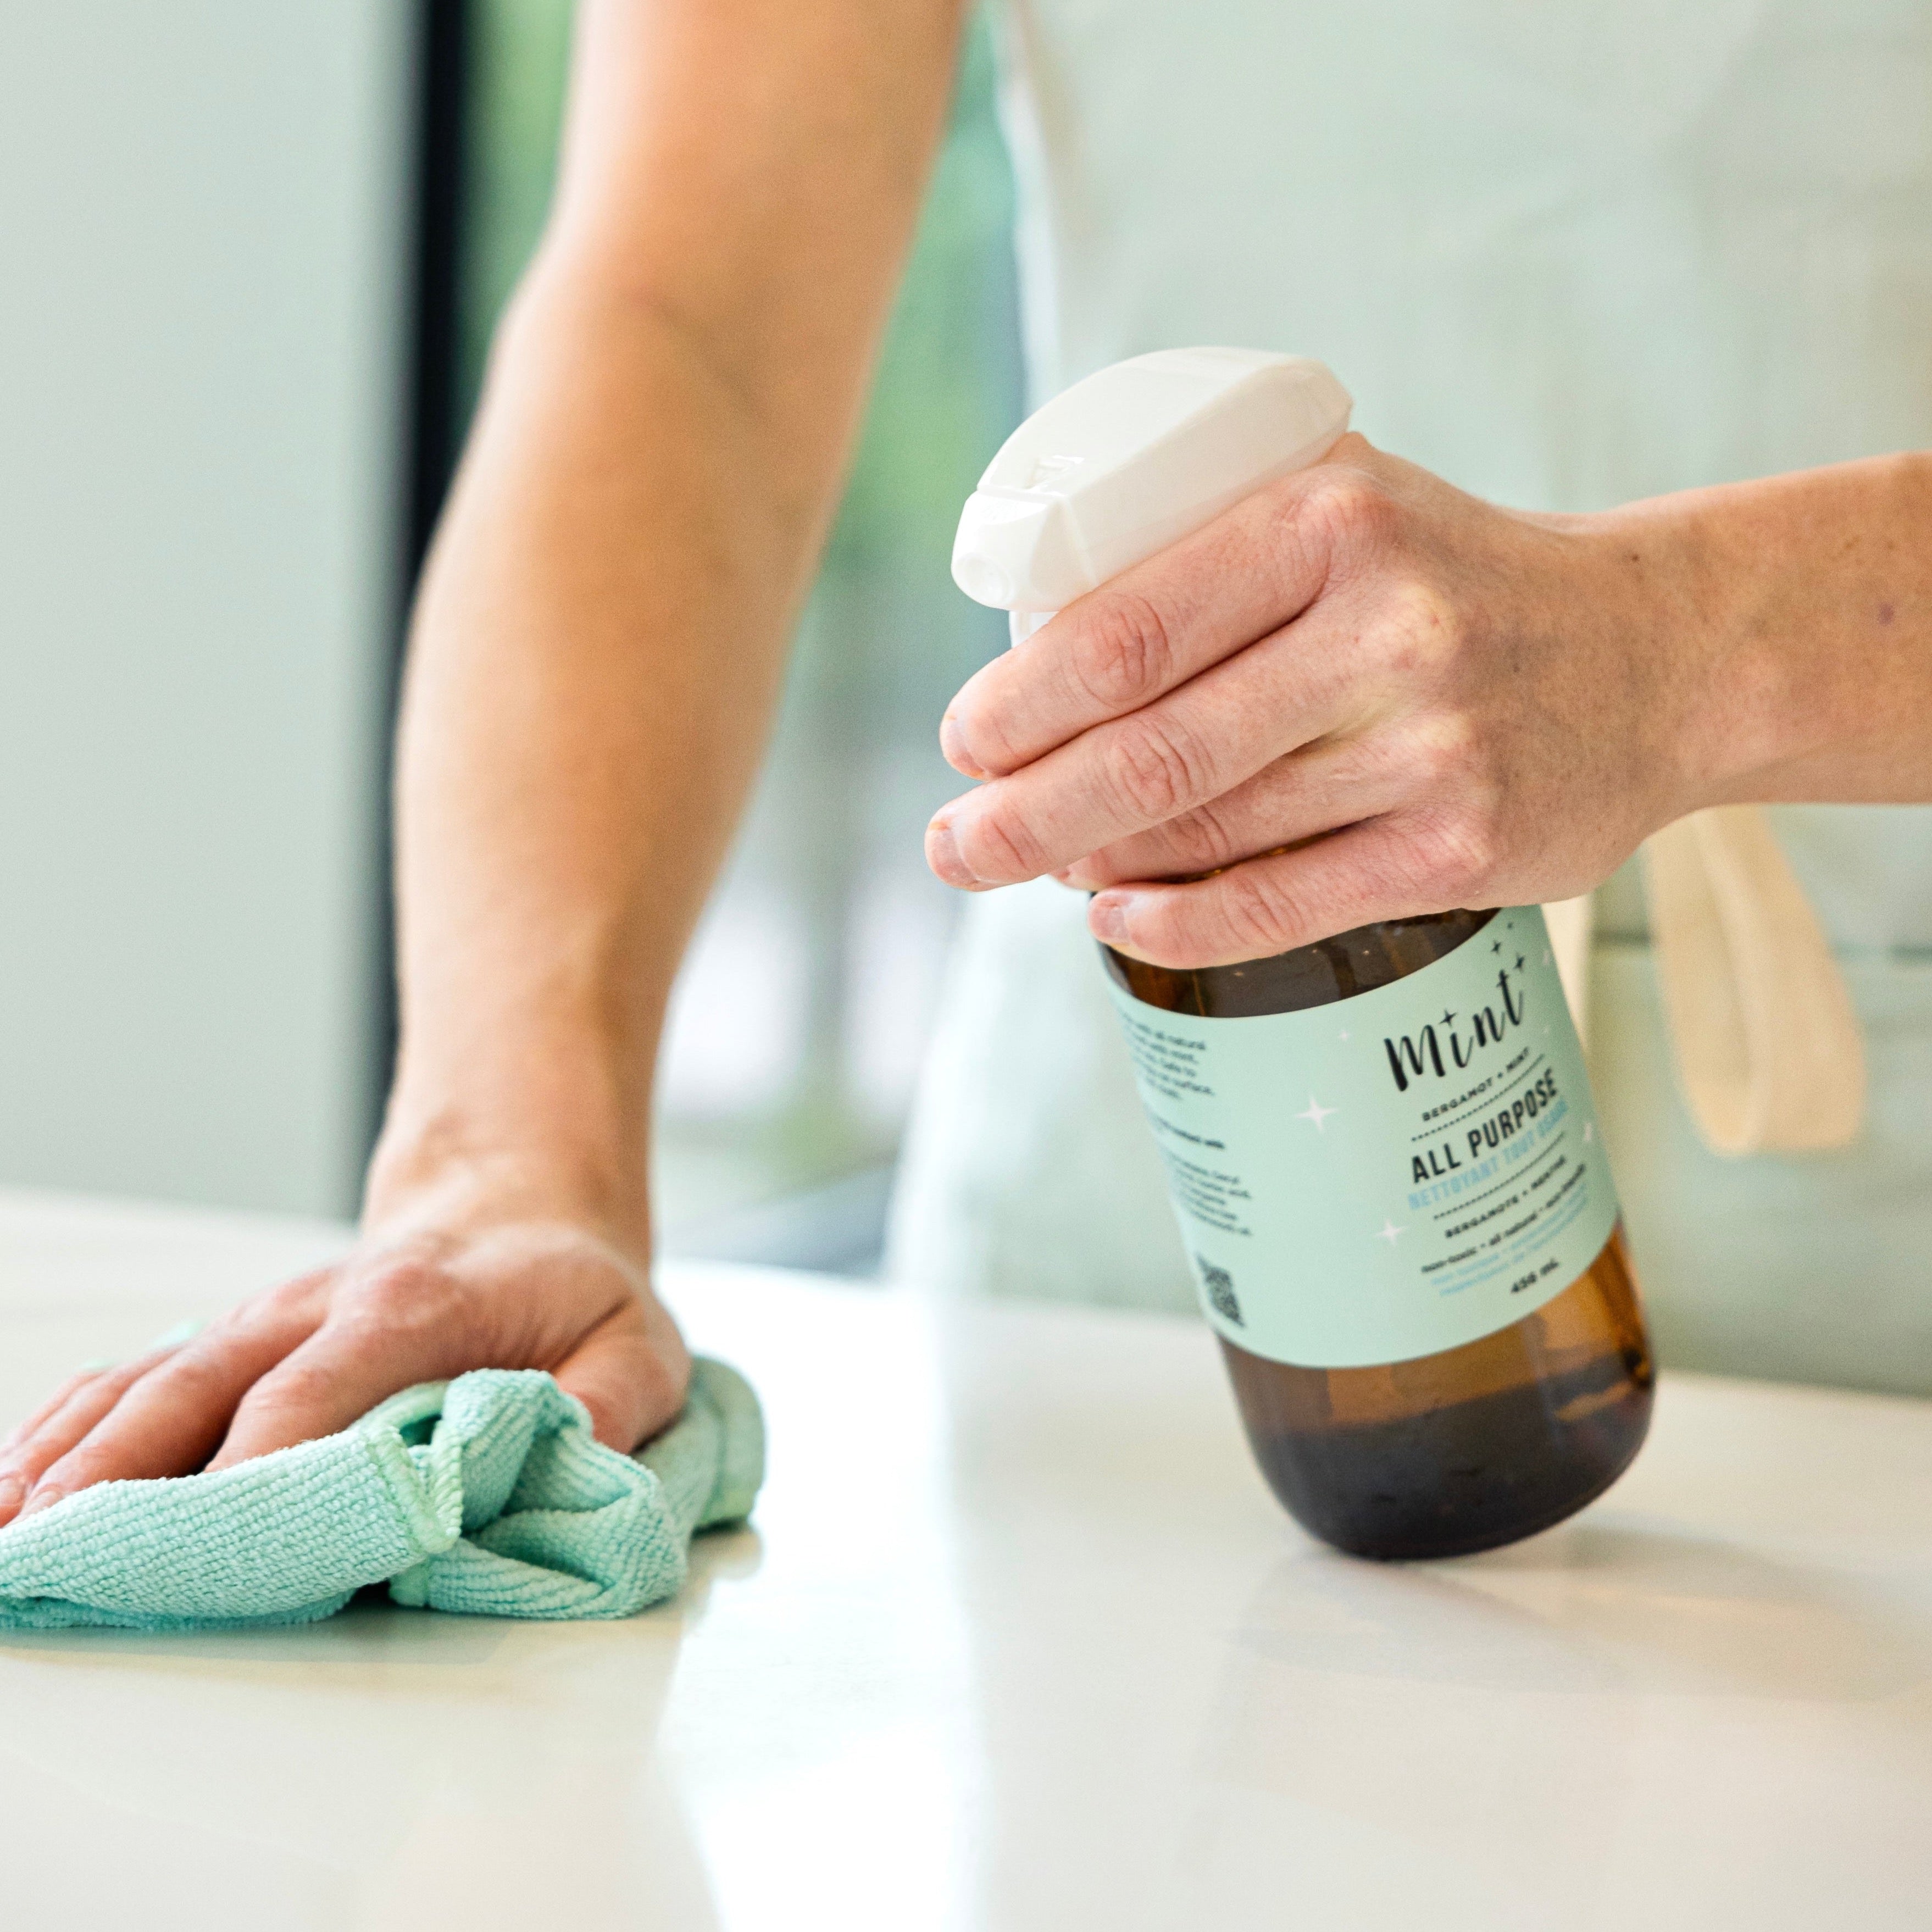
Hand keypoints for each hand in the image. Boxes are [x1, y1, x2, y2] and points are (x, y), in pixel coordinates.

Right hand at [0, 1155, 689, 1527]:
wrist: (521, 1212)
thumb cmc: (574, 1293)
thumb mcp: (639, 1341)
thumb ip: (613, 1405)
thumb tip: (565, 1465)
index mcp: (414, 1306)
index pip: (318, 1391)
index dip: (263, 1467)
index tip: (218, 1543)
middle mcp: (316, 1309)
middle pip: (200, 1389)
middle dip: (128, 1475)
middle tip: (65, 1558)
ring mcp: (263, 1326)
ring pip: (148, 1384)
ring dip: (72, 1459)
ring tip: (9, 1541)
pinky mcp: (236, 1346)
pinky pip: (134, 1380)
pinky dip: (66, 1431)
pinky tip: (15, 1493)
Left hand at [925, 434, 1729, 966]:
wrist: (1653, 653)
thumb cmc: (1451, 579)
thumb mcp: (1343, 499)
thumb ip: (1209, 540)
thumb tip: (1032, 649)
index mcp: (1329, 520)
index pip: (1124, 633)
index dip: (1017, 708)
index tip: (962, 746)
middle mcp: (1385, 632)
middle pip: (1147, 754)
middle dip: (1019, 815)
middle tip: (952, 846)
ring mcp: (1431, 750)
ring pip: (1205, 834)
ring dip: (1088, 866)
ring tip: (1033, 868)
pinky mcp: (1465, 852)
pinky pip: (1280, 905)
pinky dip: (1175, 925)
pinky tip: (1114, 919)